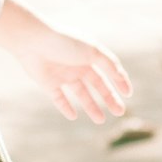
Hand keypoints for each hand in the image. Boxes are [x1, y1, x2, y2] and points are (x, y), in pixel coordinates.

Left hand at [17, 24, 131, 123]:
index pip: (108, 69)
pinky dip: (66, 107)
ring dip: (91, 106)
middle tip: (120, 112)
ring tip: (101, 120)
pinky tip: (73, 116)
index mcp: (88, 54)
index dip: (119, 81)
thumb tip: (122, 77)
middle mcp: (77, 65)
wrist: (33, 41)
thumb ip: (108, 64)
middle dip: (109, 98)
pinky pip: (59, 98)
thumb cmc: (64, 42)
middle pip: (97, 84)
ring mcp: (63, 75)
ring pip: (81, 94)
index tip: (128, 94)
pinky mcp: (49, 83)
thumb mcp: (92, 51)